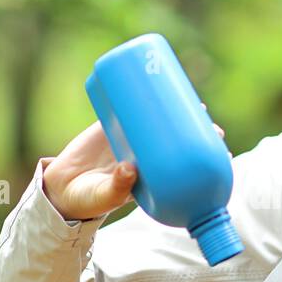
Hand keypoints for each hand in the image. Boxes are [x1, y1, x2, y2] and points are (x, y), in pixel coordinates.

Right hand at [42, 103, 224, 220]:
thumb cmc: (89, 200)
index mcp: (154, 174)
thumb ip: (117, 187)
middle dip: (196, 127)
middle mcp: (147, 153)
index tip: (220, 146)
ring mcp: (131, 136)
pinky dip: (141, 93)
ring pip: (159, 117)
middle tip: (209, 120)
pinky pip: (130, 104)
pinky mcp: (111, 123)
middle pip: (177, 136)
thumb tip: (131, 169)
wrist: (60, 189)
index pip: (184, 162)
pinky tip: (158, 81)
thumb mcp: (105, 196)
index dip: (203, 154)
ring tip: (194, 99)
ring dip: (177, 106)